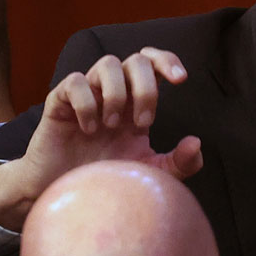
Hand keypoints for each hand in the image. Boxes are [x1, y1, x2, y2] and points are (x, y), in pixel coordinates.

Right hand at [0, 49, 204, 229]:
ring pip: (107, 63)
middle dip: (146, 88)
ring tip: (111, 126)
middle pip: (135, 60)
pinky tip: (88, 129)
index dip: (167, 62)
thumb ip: (178, 164)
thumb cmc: (105, 180)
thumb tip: (196, 142)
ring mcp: (87, 96)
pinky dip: (86, 102)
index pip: (153, 64)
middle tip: (143, 124)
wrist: (62, 195)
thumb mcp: (148, 174)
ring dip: (116, 93)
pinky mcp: (60, 103)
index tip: (181, 80)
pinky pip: (75, 82)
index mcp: (135, 104)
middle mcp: (113, 94)